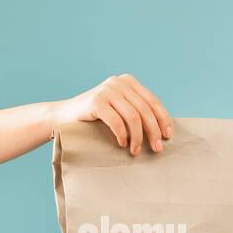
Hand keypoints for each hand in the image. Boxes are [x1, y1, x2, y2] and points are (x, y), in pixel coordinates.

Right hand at [51, 74, 172, 154]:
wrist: (64, 116)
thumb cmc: (97, 118)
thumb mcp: (121, 110)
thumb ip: (138, 111)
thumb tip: (165, 130)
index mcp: (129, 82)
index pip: (153, 101)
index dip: (163, 120)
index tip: (168, 136)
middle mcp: (118, 82)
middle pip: (145, 110)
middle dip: (153, 132)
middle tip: (157, 149)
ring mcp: (106, 90)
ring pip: (134, 117)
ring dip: (138, 137)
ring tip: (136, 151)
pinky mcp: (96, 100)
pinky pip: (117, 122)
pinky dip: (123, 135)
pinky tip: (122, 144)